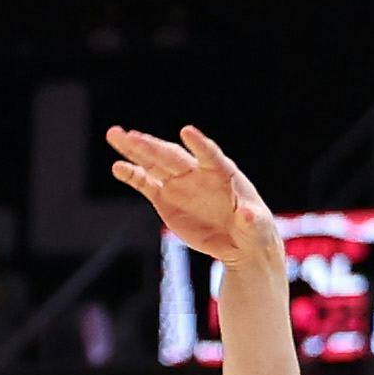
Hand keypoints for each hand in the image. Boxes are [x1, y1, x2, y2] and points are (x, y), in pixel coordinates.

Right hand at [103, 122, 287, 278]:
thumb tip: (245, 214)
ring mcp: (179, 183)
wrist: (238, 242)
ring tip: (116, 135)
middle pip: (173, 156)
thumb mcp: (257, 227)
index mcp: (223, 173)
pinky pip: (146, 183)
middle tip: (131, 135)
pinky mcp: (166, 198)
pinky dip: (132, 175)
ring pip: (154, 163)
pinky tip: (118, 167)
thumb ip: (251, 220)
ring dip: (134, 149)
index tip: (186, 132)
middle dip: (152, 146)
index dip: (199, 145)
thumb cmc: (253, 230)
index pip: (210, 155)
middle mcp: (197, 172)